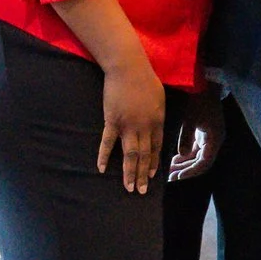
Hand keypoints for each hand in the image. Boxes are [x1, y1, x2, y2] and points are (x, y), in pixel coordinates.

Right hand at [97, 55, 167, 193]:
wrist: (129, 68)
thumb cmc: (146, 79)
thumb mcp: (159, 97)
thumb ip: (157, 113)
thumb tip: (156, 122)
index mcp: (158, 121)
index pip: (156, 147)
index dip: (153, 162)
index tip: (151, 175)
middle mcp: (145, 127)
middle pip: (144, 155)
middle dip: (142, 174)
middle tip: (141, 191)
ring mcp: (128, 125)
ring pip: (130, 155)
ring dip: (129, 173)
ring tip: (128, 188)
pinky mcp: (112, 121)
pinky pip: (107, 143)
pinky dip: (103, 156)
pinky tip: (101, 169)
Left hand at [168, 85, 222, 185]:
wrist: (204, 85)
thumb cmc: (197, 101)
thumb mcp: (189, 120)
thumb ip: (185, 139)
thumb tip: (181, 155)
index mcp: (214, 139)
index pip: (203, 163)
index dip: (190, 172)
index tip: (176, 178)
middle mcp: (215, 140)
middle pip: (201, 162)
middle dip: (186, 170)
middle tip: (169, 177)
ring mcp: (211, 136)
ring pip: (198, 156)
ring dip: (185, 164)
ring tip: (169, 170)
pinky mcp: (205, 133)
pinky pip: (197, 149)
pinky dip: (186, 155)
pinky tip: (174, 159)